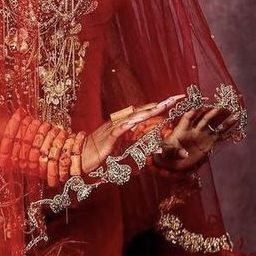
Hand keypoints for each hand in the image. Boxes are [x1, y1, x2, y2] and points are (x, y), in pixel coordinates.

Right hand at [61, 94, 185, 183]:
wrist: (77, 158)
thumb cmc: (97, 156)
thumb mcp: (122, 152)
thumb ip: (136, 149)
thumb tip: (155, 148)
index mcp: (124, 125)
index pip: (144, 113)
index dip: (159, 106)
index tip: (174, 101)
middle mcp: (120, 123)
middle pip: (143, 111)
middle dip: (161, 104)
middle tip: (177, 97)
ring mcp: (113, 129)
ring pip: (134, 117)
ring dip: (149, 111)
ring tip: (164, 105)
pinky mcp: (107, 138)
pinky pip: (119, 130)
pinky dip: (129, 124)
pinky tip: (138, 120)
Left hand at [151, 104, 237, 173]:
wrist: (171, 163)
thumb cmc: (166, 154)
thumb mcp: (167, 152)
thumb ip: (175, 152)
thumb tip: (184, 154)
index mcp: (182, 129)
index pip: (188, 117)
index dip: (194, 111)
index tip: (202, 105)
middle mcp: (193, 130)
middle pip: (204, 118)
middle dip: (213, 113)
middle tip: (222, 107)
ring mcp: (202, 136)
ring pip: (213, 125)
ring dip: (222, 119)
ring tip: (233, 113)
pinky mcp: (208, 143)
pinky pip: (219, 135)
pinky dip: (226, 130)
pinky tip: (234, 124)